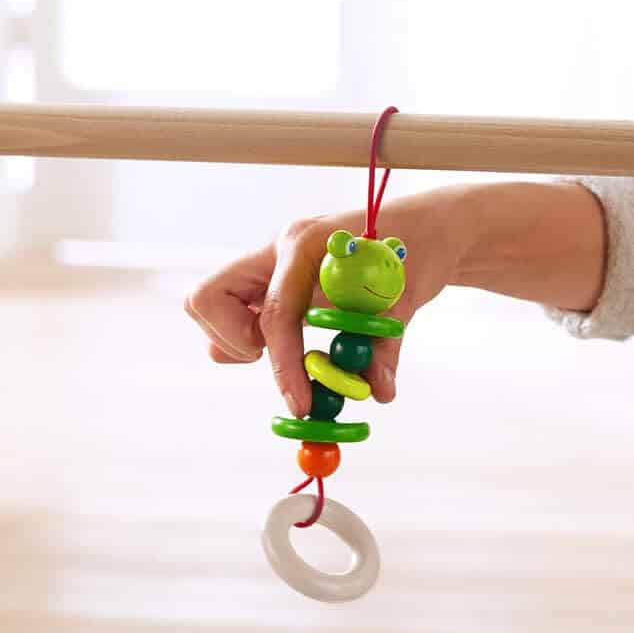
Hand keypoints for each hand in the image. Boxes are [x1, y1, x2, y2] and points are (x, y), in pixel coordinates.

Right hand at [183, 199, 459, 418]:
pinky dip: (247, 335)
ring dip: (236, 339)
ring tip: (285, 347)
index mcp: (305, 246)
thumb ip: (383, 347)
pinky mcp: (271, 279)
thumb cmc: (418, 249)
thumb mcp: (406, 298)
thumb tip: (374, 391)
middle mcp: (276, 251)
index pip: (276, 314)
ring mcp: (269, 264)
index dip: (284, 367)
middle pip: (206, 298)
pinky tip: (287, 340)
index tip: (301, 405)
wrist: (427, 227)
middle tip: (271, 358)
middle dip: (233, 341)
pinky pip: (234, 312)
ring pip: (211, 305)